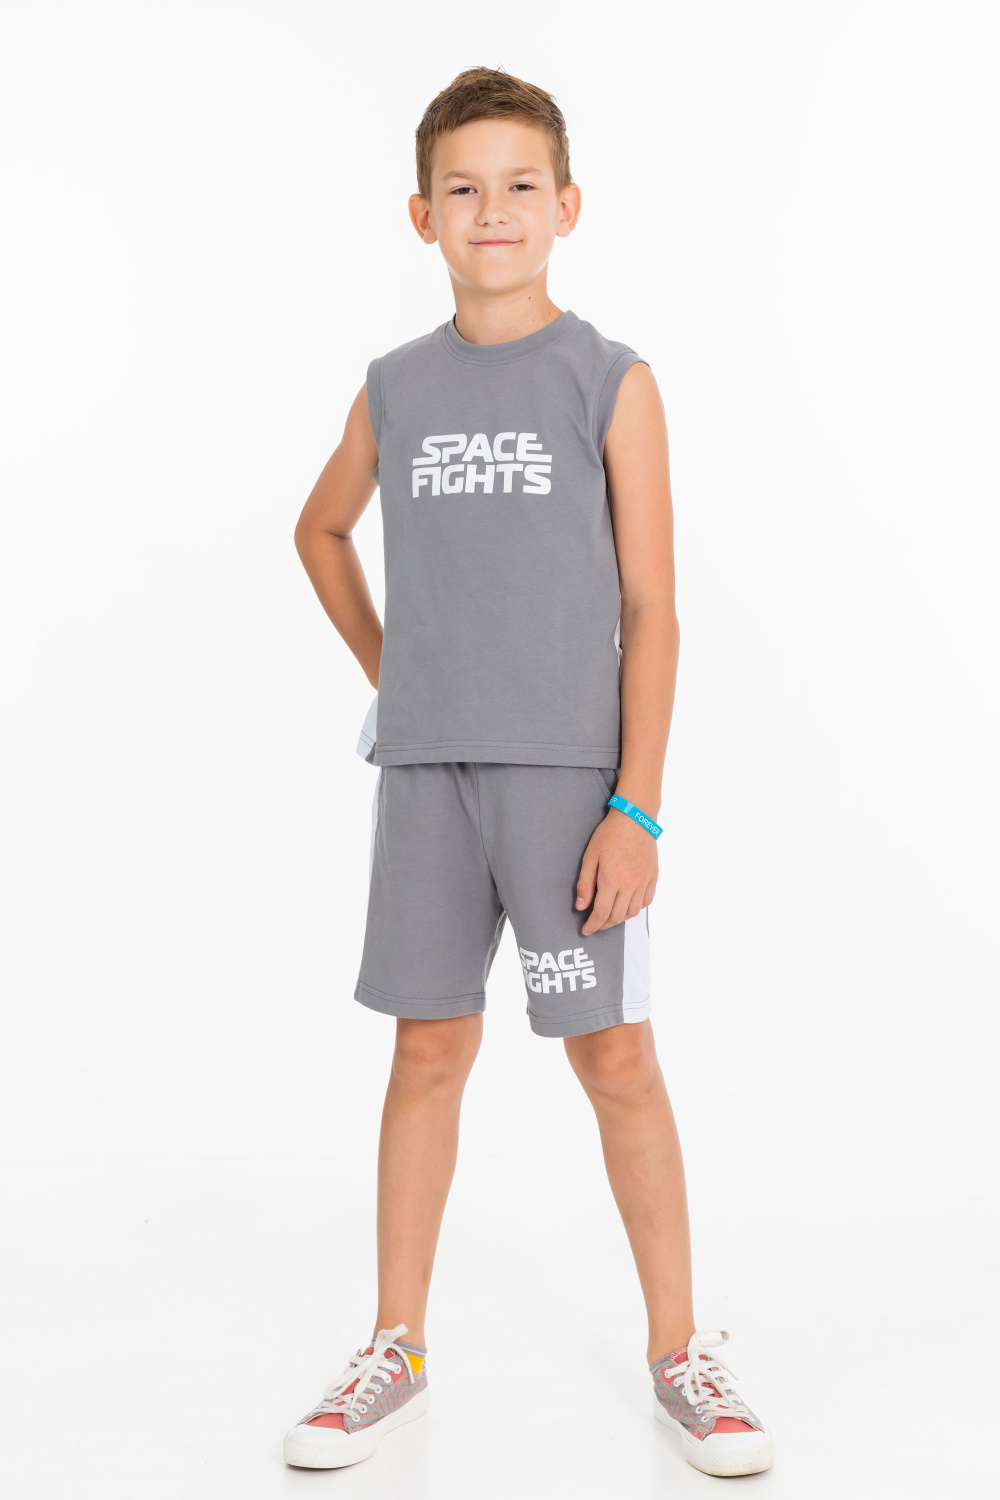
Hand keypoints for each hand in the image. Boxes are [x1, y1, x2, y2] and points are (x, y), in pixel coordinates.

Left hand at [576, 810, 657, 934]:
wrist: (635, 819)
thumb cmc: (610, 834)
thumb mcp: (590, 857)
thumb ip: (585, 884)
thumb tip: (581, 907)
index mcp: (612, 881)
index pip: (602, 914)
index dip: (593, 926)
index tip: (586, 931)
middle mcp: (630, 886)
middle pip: (617, 917)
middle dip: (604, 925)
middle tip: (595, 925)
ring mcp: (643, 882)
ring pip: (633, 912)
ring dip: (620, 919)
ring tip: (610, 916)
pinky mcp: (652, 877)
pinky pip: (646, 901)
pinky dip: (636, 908)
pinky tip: (628, 905)